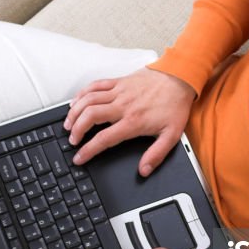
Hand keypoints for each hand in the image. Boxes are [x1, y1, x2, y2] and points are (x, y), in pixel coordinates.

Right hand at [63, 67, 195, 175]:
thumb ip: (156, 155)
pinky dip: (82, 93)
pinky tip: (76, 102)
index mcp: (133, 122)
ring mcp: (119, 92)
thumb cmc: (175, 105)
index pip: (104, 138)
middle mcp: (123, 106)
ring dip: (75, 112)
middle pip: (90, 116)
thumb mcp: (171, 135)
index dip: (88, 150)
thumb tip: (144, 170)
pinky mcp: (119, 81)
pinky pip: (95, 85)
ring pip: (88, 100)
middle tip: (72, 140)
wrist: (180, 78)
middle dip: (76, 130)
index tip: (79, 157)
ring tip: (68, 124)